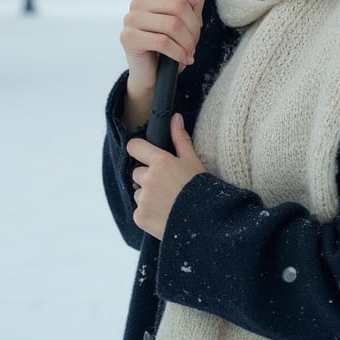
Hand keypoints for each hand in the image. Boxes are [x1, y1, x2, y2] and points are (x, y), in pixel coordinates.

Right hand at [120, 0, 210, 95]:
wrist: (152, 78)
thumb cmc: (170, 48)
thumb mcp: (187, 21)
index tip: (196, 3)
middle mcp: (139, 4)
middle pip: (179, 5)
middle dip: (194, 27)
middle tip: (194, 42)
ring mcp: (131, 19)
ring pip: (172, 24)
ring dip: (188, 43)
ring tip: (189, 52)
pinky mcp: (128, 37)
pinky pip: (163, 41)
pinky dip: (179, 53)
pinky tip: (183, 60)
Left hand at [127, 114, 205, 239]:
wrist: (205, 222)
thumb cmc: (200, 189)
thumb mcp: (192, 160)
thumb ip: (180, 138)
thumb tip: (175, 117)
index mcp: (159, 161)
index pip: (134, 147)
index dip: (139, 150)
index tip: (145, 156)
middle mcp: (148, 178)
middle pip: (137, 172)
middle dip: (147, 177)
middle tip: (166, 185)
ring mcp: (142, 199)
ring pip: (138, 192)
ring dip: (147, 195)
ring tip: (167, 201)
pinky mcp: (140, 217)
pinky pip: (138, 211)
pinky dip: (147, 212)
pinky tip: (163, 213)